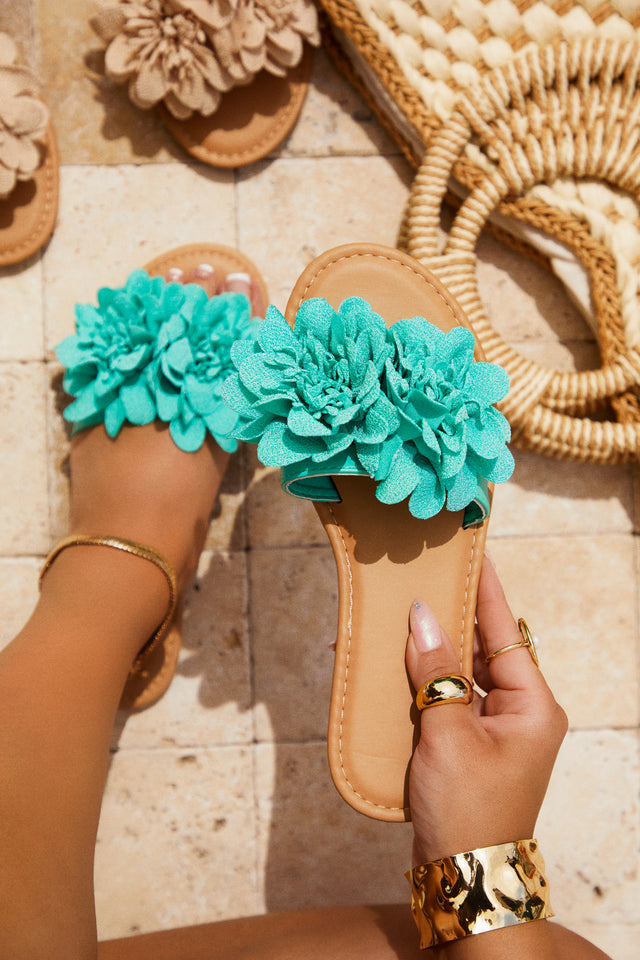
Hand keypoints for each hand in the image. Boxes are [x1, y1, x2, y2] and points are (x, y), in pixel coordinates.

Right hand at [406, 555, 566, 865]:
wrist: (464, 876)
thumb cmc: (468, 808)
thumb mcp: (449, 735)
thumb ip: (436, 673)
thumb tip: (423, 618)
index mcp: (532, 705)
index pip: (506, 631)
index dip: (486, 590)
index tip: (471, 551)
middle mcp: (519, 711)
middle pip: (484, 648)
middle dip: (450, 618)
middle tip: (424, 578)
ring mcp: (495, 728)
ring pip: (462, 672)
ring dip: (431, 651)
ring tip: (400, 616)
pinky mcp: (470, 743)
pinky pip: (447, 698)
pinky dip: (422, 682)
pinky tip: (394, 666)